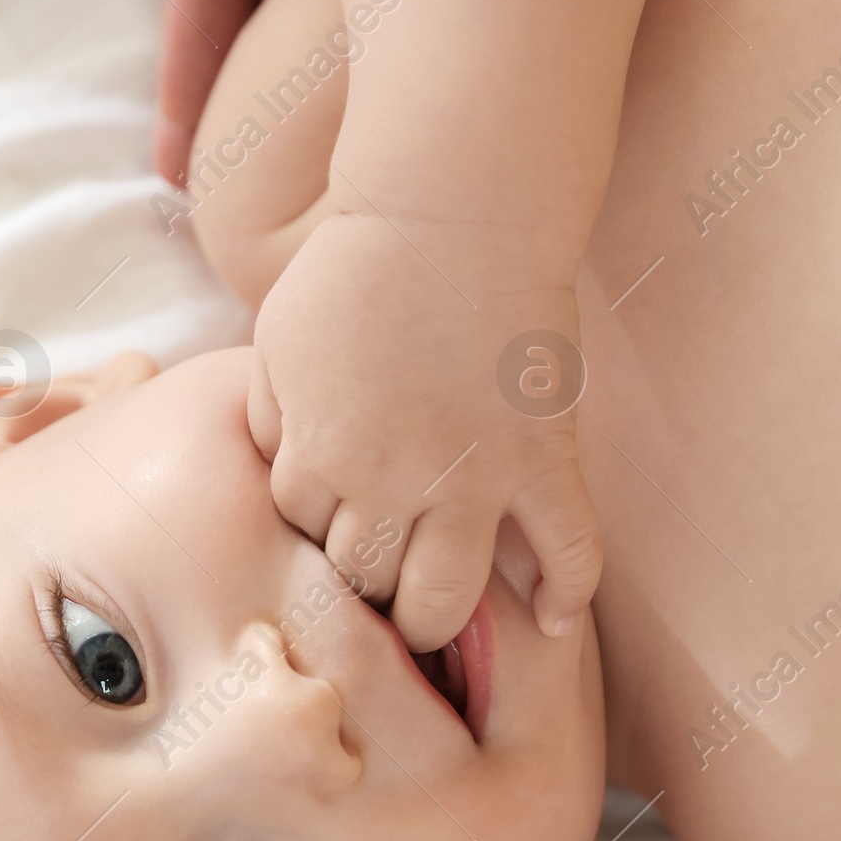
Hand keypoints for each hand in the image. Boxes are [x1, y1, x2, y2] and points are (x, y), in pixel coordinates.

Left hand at [248, 213, 599, 650]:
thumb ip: (273, 416)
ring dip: (438, 620)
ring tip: (442, 626)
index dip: (318, 532)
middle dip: (367, 590)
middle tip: (383, 589)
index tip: (336, 527)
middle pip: (366, 581)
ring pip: (445, 597)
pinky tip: (555, 622)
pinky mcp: (542, 462)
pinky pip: (567, 550)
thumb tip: (282, 471)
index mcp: (317, 457)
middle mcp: (388, 486)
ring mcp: (472, 481)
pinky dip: (567, 592)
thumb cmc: (355, 265)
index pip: (303, 536)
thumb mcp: (277, 340)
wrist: (450, 213)